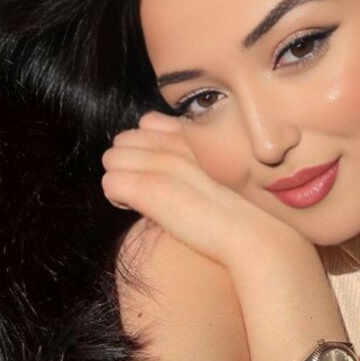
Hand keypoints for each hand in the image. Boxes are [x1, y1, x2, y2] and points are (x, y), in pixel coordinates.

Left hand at [101, 110, 309, 273]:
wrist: (249, 234)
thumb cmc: (233, 211)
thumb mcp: (214, 170)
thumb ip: (188, 150)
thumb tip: (155, 129)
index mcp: (191, 136)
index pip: (145, 126)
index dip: (145, 152)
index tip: (160, 175)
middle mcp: (174, 143)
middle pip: (122, 141)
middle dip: (127, 165)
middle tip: (147, 191)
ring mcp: (161, 163)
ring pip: (111, 159)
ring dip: (121, 180)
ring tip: (142, 201)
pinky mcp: (148, 187)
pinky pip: (110, 182)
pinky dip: (117, 198)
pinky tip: (138, 210)